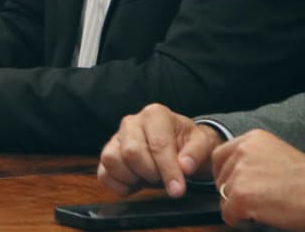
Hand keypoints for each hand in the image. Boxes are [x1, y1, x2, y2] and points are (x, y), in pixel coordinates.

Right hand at [97, 103, 221, 196]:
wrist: (177, 144)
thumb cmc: (187, 142)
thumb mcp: (202, 143)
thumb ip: (195, 153)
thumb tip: (184, 167)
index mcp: (155, 114)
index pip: (157, 144)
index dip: (168, 170)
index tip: (178, 189)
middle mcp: (131, 122)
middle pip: (131, 152)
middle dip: (150, 173)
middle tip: (163, 178)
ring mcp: (116, 138)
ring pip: (111, 160)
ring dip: (132, 177)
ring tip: (149, 177)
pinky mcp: (107, 154)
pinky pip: (103, 174)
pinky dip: (119, 185)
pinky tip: (135, 183)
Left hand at [213, 129, 304, 229]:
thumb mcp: (276, 155)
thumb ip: (252, 159)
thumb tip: (234, 174)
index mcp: (251, 139)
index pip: (219, 156)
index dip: (226, 176)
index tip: (234, 187)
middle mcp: (242, 151)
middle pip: (221, 178)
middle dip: (233, 193)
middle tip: (256, 201)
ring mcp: (240, 172)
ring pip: (223, 197)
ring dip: (239, 207)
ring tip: (264, 208)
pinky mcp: (240, 194)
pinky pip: (228, 214)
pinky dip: (241, 221)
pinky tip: (261, 217)